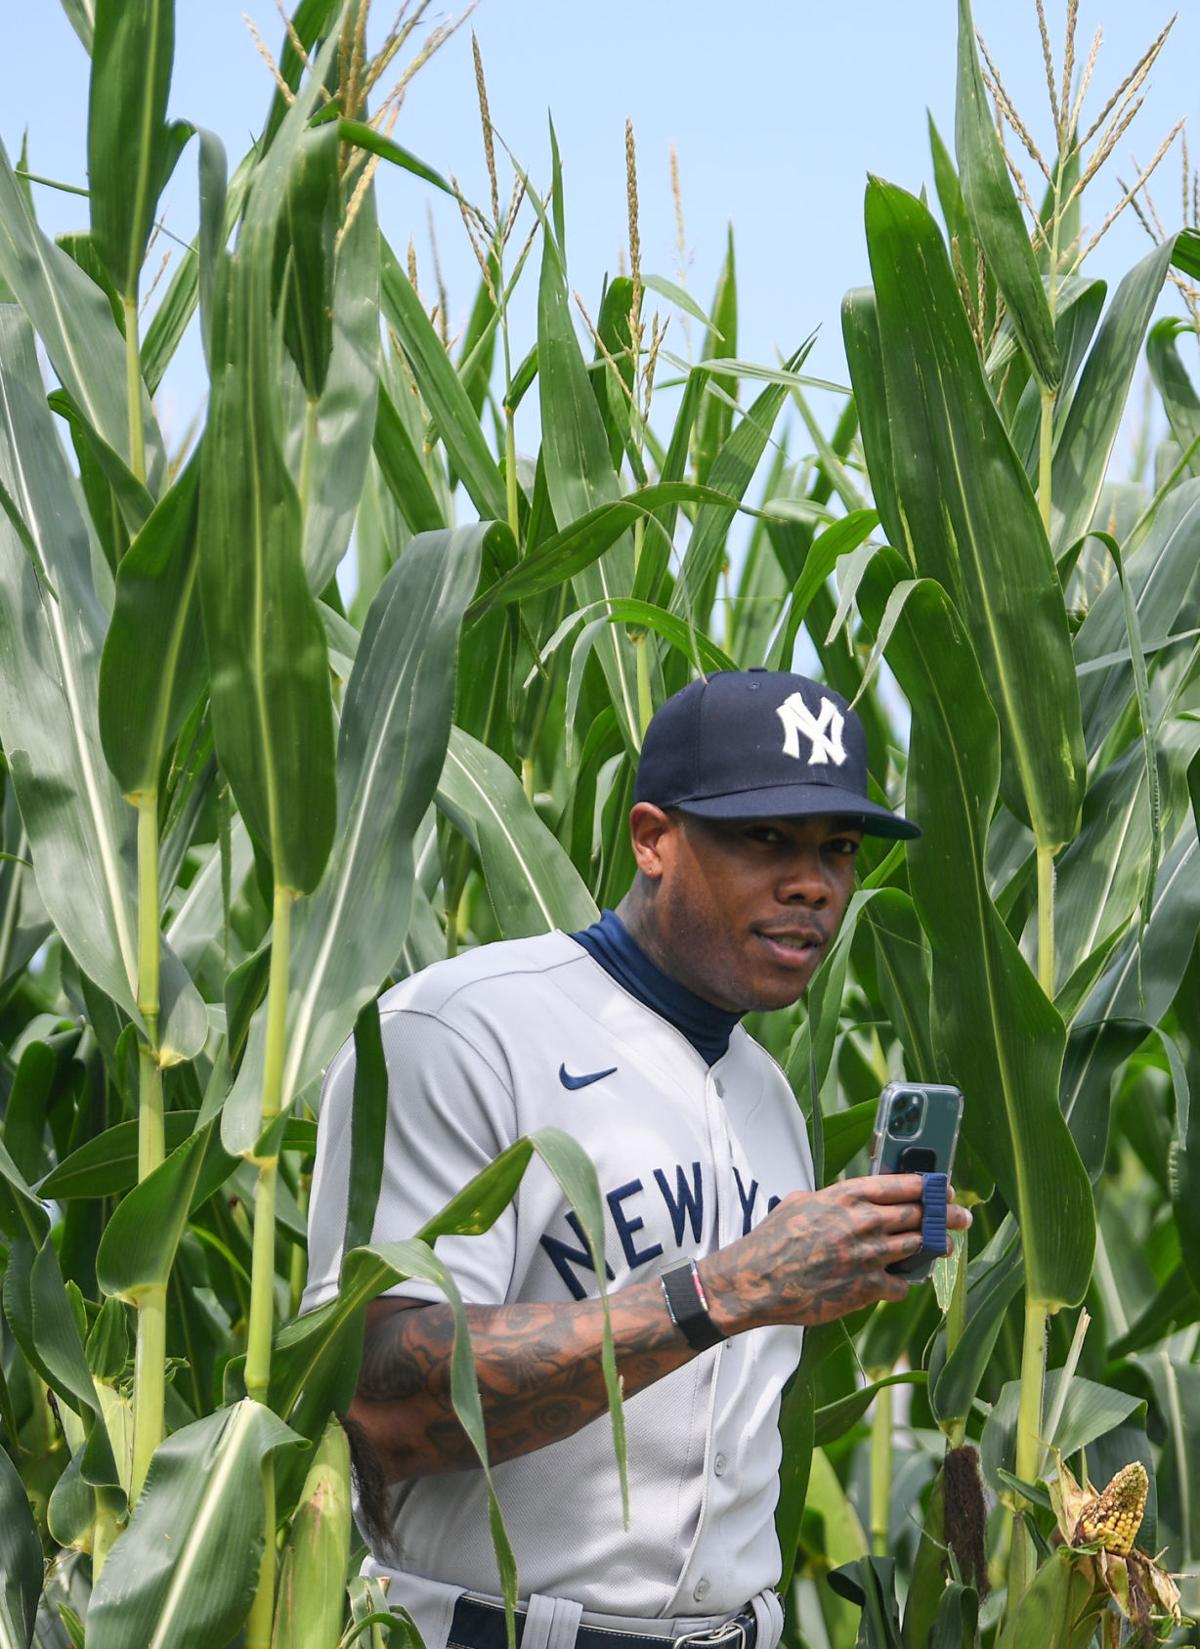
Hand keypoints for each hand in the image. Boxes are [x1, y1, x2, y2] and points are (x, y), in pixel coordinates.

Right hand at [697, 1174, 971, 1332]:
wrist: (756, 1280)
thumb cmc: (772, 1240)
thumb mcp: (801, 1203)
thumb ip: (832, 1198)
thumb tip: (849, 1199)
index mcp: (845, 1196)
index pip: (900, 1184)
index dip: (928, 1185)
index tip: (943, 1186)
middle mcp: (861, 1222)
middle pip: (917, 1214)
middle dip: (944, 1215)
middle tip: (960, 1216)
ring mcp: (866, 1256)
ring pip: (917, 1248)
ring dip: (934, 1247)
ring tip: (945, 1246)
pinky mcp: (865, 1288)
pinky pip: (900, 1284)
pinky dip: (903, 1283)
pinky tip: (902, 1281)